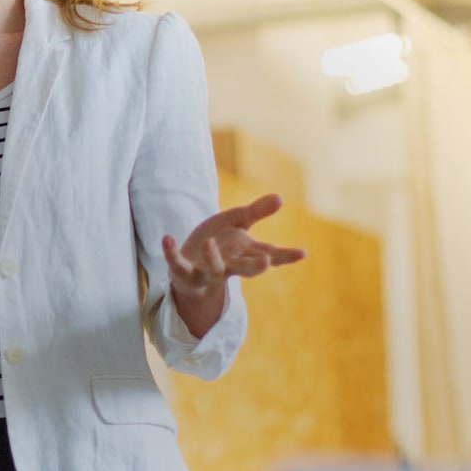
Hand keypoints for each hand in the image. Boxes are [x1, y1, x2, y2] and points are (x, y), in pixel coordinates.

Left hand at [162, 193, 306, 337]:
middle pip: (245, 269)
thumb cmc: (217, 242)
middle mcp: (229, 265)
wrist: (188, 264)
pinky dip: (171, 252)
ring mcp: (206, 271)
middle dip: (255, 267)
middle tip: (266, 262)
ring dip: (212, 257)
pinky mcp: (184, 272)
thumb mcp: (236, 222)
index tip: (303, 253)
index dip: (286, 255)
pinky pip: (177, 263)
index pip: (269, 254)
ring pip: (213, 269)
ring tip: (209, 242)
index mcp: (244, 252)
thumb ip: (256, 212)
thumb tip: (280, 198)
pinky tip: (168, 238)